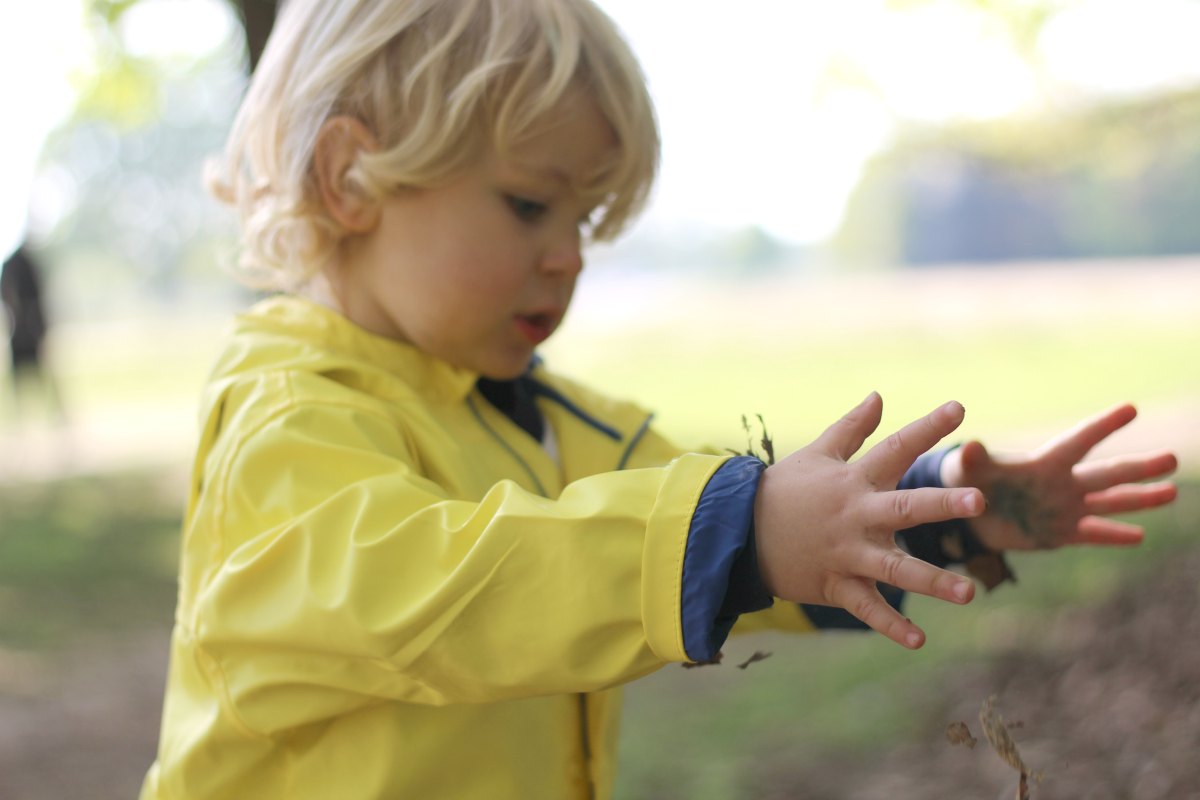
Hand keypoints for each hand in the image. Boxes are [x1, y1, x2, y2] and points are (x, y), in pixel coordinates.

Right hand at [753, 392, 984, 649]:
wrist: (736, 531)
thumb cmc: (782, 490)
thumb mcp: (816, 454)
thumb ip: (852, 428)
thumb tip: (878, 395)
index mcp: (853, 480)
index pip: (894, 448)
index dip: (926, 427)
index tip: (958, 407)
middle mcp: (854, 515)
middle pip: (904, 508)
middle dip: (941, 505)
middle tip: (979, 501)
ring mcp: (845, 552)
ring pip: (894, 568)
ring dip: (932, 581)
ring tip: (969, 593)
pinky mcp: (833, 584)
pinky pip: (866, 607)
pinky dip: (890, 626)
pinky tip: (919, 640)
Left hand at [942, 403, 1177, 551]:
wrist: (965, 515)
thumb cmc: (965, 481)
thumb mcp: (966, 471)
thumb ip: (972, 459)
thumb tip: (969, 445)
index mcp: (1044, 463)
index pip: (1079, 441)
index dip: (1103, 426)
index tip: (1131, 408)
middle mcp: (1062, 483)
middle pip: (1107, 474)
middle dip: (1139, 467)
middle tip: (1172, 458)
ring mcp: (1065, 508)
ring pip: (1110, 503)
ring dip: (1140, 499)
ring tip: (1172, 492)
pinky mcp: (1059, 533)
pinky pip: (1092, 534)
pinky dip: (1114, 536)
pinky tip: (1139, 536)